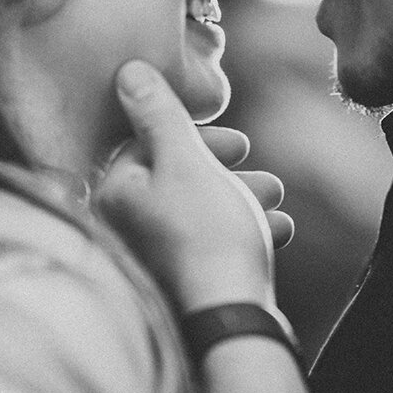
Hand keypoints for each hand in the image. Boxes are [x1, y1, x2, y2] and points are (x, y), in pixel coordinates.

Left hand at [96, 60, 293, 314]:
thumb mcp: (185, 160)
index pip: (147, 147)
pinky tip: (277, 232)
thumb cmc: (207, 237)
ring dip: (243, 199)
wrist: (230, 321)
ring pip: (200, 211)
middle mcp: (123, 227)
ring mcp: (151, 258)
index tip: (238, 144)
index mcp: (114, 195)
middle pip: (177, 179)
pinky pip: (210, 245)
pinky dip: (243, 232)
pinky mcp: (181, 283)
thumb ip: (158, 113)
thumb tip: (127, 71)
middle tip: (260, 172)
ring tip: (276, 200)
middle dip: (226, 170)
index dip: (195, 137)